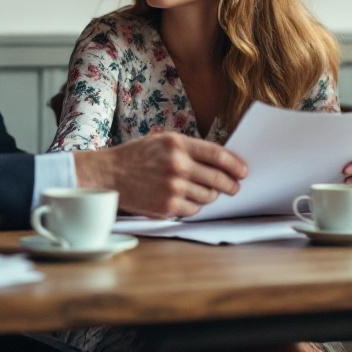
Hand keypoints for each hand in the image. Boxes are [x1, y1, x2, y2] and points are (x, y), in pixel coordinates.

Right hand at [73, 133, 247, 218]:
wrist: (109, 174)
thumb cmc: (137, 156)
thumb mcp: (163, 140)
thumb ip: (190, 148)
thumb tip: (220, 161)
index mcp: (178, 144)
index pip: (218, 155)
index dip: (235, 164)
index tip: (243, 171)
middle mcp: (178, 165)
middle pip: (217, 179)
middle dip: (230, 184)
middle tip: (234, 187)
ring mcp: (173, 188)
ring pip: (208, 197)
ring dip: (211, 196)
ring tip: (207, 193)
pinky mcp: (167, 207)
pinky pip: (193, 210)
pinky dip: (194, 207)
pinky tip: (187, 200)